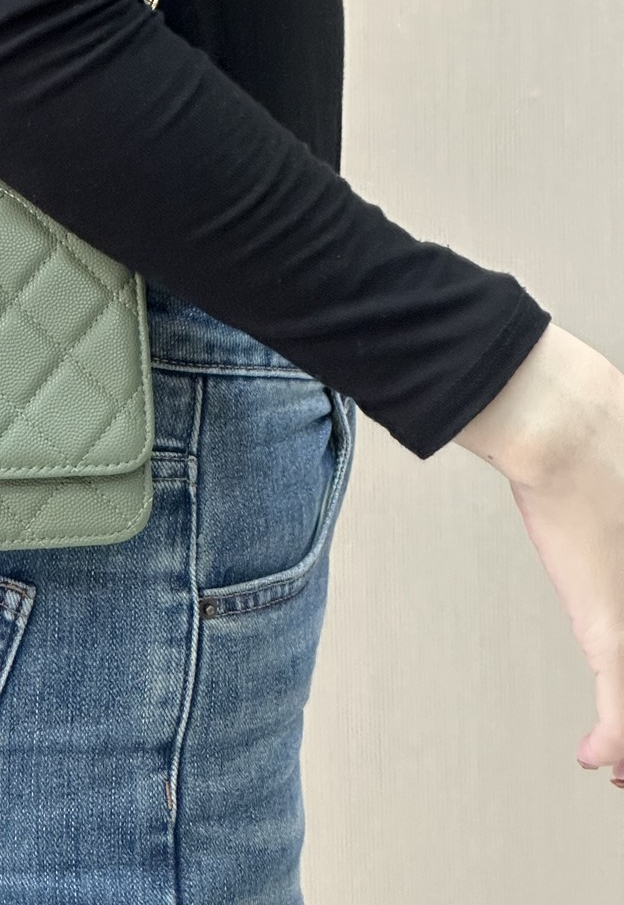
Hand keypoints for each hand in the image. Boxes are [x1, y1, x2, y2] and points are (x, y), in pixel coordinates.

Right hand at [453, 323, 623, 787]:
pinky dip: (610, 739)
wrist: (566, 427)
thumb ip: (598, 470)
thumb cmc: (587, 424)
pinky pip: (618, 707)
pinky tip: (597, 759)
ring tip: (620, 761)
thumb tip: (578, 456)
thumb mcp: (603, 457)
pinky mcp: (615, 634)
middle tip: (620, 733)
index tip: (621, 688)